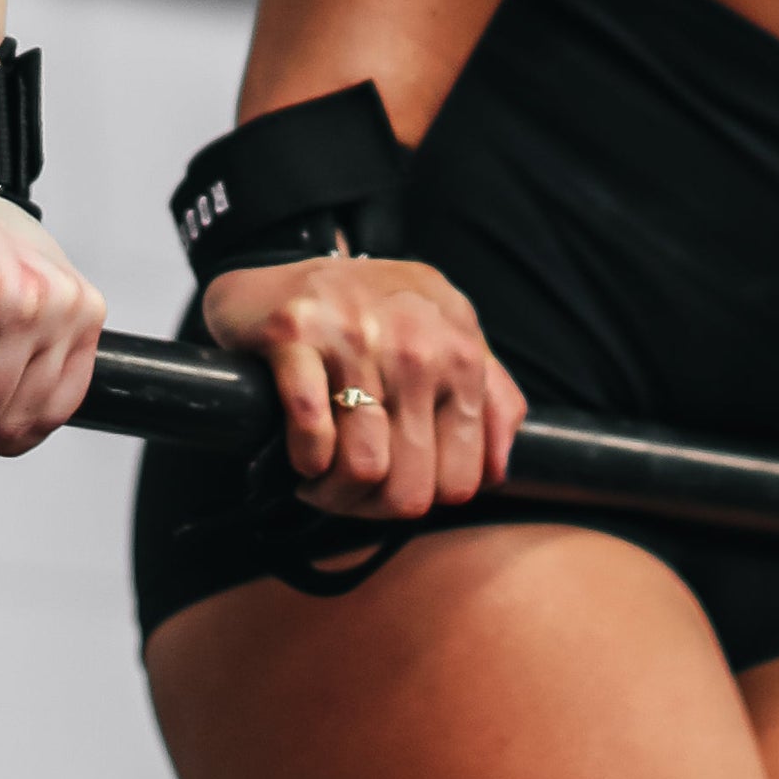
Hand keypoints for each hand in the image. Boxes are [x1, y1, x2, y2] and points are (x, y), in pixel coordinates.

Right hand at [201, 255, 522, 521]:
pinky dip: (304, 457)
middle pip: (410, 485)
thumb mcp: (447, 339)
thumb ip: (490, 399)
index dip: (422, 501)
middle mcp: (417, 339)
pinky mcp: (296, 333)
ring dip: (332, 489)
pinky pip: (312, 432)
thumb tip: (496, 472)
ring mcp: (356, 333)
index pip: (461, 479)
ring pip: (362, 467)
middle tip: (347, 490)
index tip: (392, 487)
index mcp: (461, 350)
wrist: (282, 272)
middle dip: (371, 505)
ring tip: (320, 474)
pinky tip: (301, 449)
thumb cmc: (371, 320)